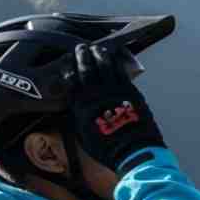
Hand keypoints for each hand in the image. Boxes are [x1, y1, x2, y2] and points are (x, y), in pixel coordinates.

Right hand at [68, 43, 164, 171]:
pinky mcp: (130, 92)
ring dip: (100, 55)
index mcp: (81, 107)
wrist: (134, 151)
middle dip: (82, 57)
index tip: (66, 60)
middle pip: (87, 70)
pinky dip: (115, 62)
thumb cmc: (108, 149)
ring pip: (105, 67)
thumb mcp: (85, 135)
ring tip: (96, 47)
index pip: (71, 82)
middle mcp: (96, 95)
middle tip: (80, 47)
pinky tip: (113, 57)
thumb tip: (78, 105)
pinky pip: (121, 72)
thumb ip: (80, 116)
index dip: (68, 69)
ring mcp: (114, 91)